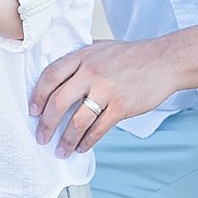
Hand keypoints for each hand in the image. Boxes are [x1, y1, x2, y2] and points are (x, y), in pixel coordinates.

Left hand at [28, 40, 180, 157]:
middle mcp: (91, 72)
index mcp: (83, 56)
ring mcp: (107, 90)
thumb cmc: (132, 55)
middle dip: (46, 124)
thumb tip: (58, 76)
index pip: (50, 76)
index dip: (38, 96)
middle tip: (41, 137)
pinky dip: (87, 142)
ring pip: (78, 121)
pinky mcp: (121, 106)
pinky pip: (98, 129)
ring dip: (66, 139)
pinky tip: (81, 148)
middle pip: (58, 102)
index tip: (32, 111)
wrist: (164, 60)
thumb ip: (80, 60)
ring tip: (60, 151)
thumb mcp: (101, 47)